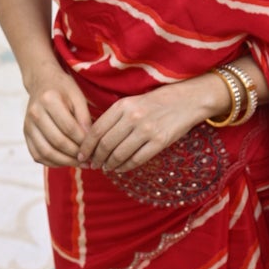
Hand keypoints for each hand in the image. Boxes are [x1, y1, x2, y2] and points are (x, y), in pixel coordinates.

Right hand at [22, 64, 91, 166]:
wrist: (42, 82)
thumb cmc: (63, 89)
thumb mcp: (78, 97)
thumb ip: (84, 118)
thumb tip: (89, 142)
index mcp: (49, 100)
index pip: (69, 128)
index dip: (84, 142)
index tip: (95, 149)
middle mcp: (35, 113)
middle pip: (58, 142)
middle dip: (76, 154)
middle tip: (90, 160)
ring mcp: (28, 125)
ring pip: (46, 152)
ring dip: (65, 162)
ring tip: (80, 163)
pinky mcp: (26, 134)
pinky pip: (38, 155)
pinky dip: (52, 163)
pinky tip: (66, 161)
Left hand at [80, 72, 226, 173]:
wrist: (186, 100)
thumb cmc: (155, 102)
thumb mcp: (131, 103)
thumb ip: (114, 117)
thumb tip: (93, 138)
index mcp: (122, 106)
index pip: (96, 130)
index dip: (86, 147)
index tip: (81, 156)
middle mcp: (133, 117)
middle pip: (105, 145)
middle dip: (96, 159)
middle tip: (93, 165)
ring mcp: (146, 130)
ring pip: (119, 154)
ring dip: (110, 164)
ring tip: (106, 167)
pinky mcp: (159, 141)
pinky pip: (136, 160)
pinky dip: (125, 167)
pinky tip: (120, 168)